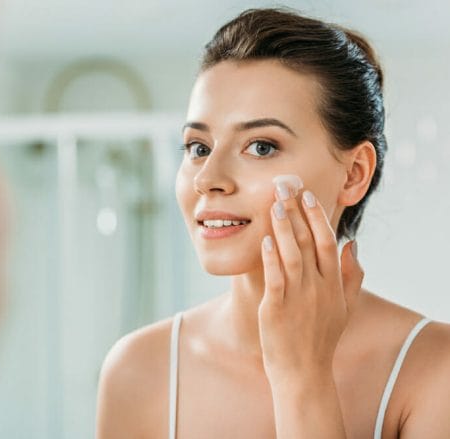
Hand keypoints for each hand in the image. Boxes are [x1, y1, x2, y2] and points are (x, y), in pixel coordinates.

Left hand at [257, 185, 362, 384]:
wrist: (303, 372)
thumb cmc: (321, 338)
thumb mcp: (345, 307)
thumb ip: (352, 274)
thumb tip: (353, 243)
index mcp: (334, 284)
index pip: (327, 241)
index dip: (317, 216)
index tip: (308, 194)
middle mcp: (319, 287)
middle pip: (308, 241)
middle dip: (297, 211)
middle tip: (285, 186)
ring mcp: (298, 298)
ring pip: (292, 255)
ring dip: (284, 228)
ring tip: (275, 205)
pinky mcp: (277, 308)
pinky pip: (275, 278)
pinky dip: (271, 258)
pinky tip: (265, 239)